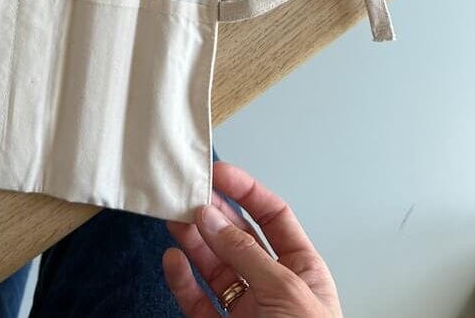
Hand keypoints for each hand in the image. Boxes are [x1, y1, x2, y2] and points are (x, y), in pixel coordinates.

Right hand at [162, 162, 341, 316]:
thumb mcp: (285, 292)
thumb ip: (244, 253)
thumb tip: (209, 215)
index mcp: (302, 271)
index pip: (274, 217)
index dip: (247, 191)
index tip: (218, 171)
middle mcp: (272, 286)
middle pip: (238, 237)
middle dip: (213, 213)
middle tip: (187, 192)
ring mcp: (245, 311)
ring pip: (213, 265)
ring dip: (193, 240)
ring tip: (172, 217)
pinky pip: (197, 300)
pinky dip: (182, 279)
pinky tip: (172, 260)